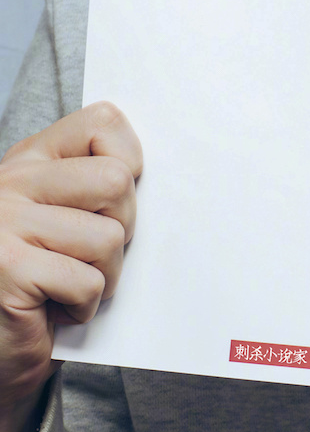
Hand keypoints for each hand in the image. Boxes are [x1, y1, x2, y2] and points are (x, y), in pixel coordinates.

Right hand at [0, 102, 141, 431]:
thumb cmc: (41, 282)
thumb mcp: (62, 218)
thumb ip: (95, 186)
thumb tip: (170, 176)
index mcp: (30, 159)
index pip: (102, 120)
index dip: (129, 158)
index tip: (116, 197)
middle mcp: (11, 182)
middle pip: (116, 180)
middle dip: (125, 226)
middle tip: (94, 255)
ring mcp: (5, 224)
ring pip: (108, 237)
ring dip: (105, 276)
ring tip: (72, 286)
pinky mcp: (8, 270)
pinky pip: (87, 282)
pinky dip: (84, 308)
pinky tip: (55, 311)